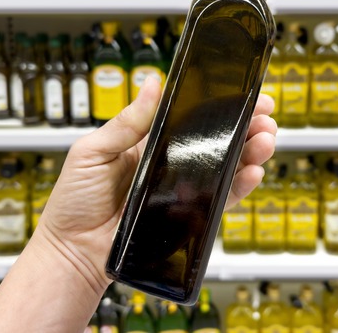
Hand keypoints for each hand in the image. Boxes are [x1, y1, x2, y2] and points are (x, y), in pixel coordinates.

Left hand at [36, 78, 277, 290]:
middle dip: (245, 126)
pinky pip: (220, 199)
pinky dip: (240, 186)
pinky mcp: (187, 216)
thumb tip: (151, 84)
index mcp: (148, 142)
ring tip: (264, 140)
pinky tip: (252, 172)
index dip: (219, 104)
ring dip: (250, 151)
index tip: (243, 93)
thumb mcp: (92, 152)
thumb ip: (126, 122)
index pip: (191, 117)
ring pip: (225, 167)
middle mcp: (170, 163)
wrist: (73, 251)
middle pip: (216, 140)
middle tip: (264, 117)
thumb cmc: (74, 202)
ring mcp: (181, 190)